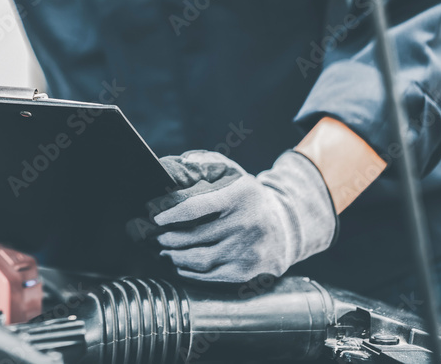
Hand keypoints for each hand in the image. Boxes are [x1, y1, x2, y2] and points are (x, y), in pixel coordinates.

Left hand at [131, 150, 337, 281]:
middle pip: (192, 236)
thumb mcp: (233, 173)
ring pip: (198, 259)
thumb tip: (180, 164)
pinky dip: (189, 272)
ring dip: (174, 256)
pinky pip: (209, 276)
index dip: (168, 214)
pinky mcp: (248, 271)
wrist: (286, 227)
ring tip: (163, 250)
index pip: (193, 207)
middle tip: (153, 236)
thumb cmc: (248, 198)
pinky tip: (180, 264)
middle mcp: (246, 224)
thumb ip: (206, 163)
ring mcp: (248, 250)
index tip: (154, 217)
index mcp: (239, 196)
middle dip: (166, 238)